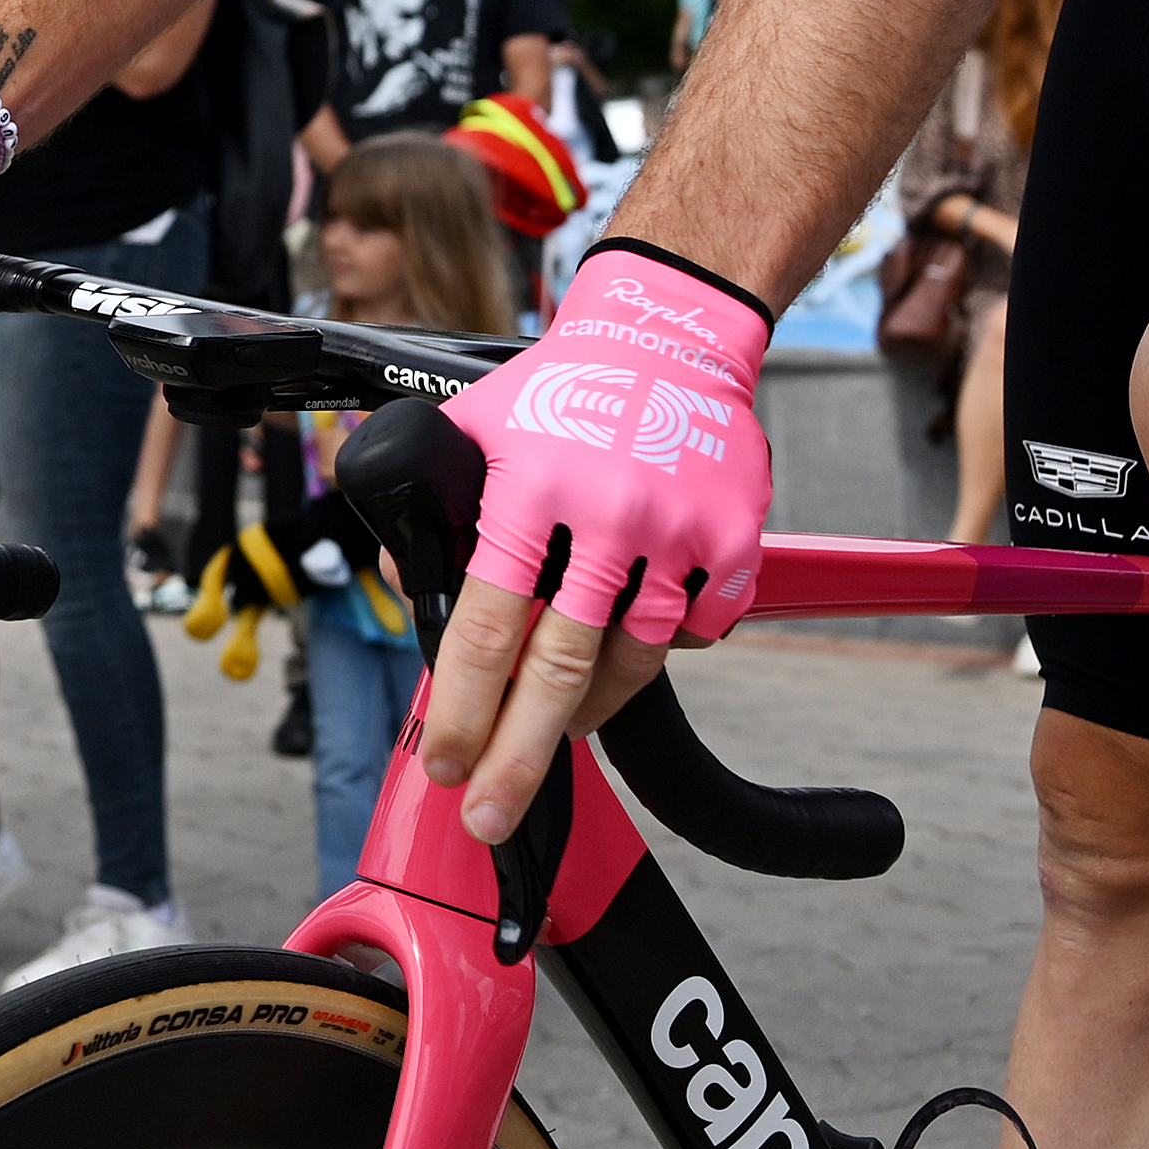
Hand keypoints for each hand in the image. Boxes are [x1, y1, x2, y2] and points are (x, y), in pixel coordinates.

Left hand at [418, 240, 771, 847]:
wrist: (670, 331)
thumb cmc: (563, 386)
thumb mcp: (473, 429)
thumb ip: (435, 511)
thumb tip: (415, 596)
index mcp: (530, 488)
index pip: (488, 626)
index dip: (464, 710)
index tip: (447, 763)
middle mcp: (605, 512)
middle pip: (559, 669)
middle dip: (518, 761)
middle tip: (490, 816)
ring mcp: (676, 527)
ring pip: (631, 660)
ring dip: (587, 711)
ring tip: (558, 731)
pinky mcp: (733, 536)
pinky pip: (698, 629)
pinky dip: (666, 649)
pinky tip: (633, 647)